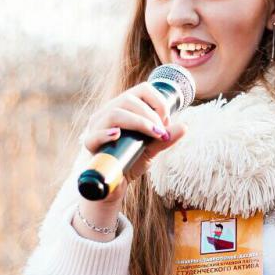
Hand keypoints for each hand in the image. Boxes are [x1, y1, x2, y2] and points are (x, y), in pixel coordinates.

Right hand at [80, 82, 187, 203]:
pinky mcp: (90, 145)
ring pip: (114, 113)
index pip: (142, 90)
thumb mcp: (152, 149)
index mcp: (124, 108)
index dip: (158, 102)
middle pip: (128, 100)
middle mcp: (108, 112)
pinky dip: (106, 134)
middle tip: (161, 133)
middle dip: (150, 115)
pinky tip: (117, 135)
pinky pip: (94, 135)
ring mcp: (97, 127)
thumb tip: (184, 127)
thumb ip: (166, 139)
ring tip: (152, 134)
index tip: (166, 122)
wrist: (114, 184)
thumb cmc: (131, 161)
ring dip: (138, 122)